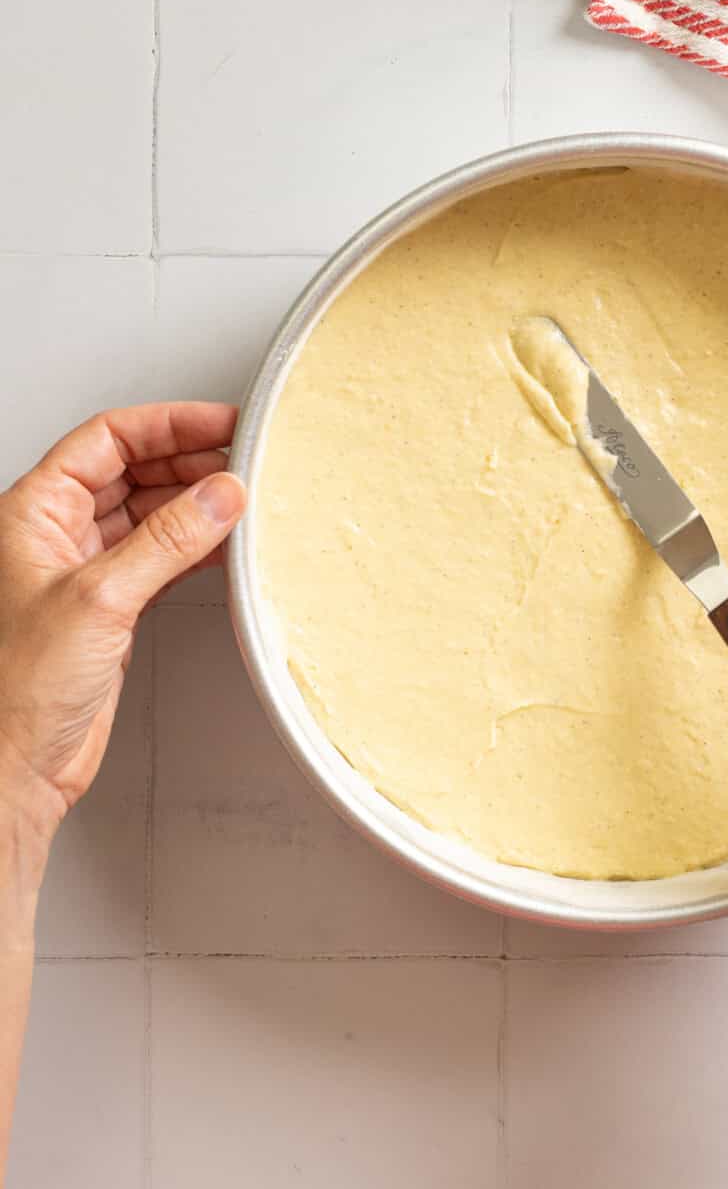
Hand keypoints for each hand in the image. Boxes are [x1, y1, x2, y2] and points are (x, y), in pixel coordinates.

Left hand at [0, 405, 245, 859]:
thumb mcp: (100, 599)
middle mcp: (54, 535)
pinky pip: (159, 557)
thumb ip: (167, 541)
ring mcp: (83, 571)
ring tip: (242, 501)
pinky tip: (224, 546)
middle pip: (130, 470)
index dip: (167, 424)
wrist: (15, 764)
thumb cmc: (17, 689)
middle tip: (243, 461)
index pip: (107, 439)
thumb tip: (219, 494)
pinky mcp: (109, 609)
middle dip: (188, 460)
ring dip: (195, 504)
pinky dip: (195, 547)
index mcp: (31, 513)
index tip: (221, 424)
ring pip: (148, 513)